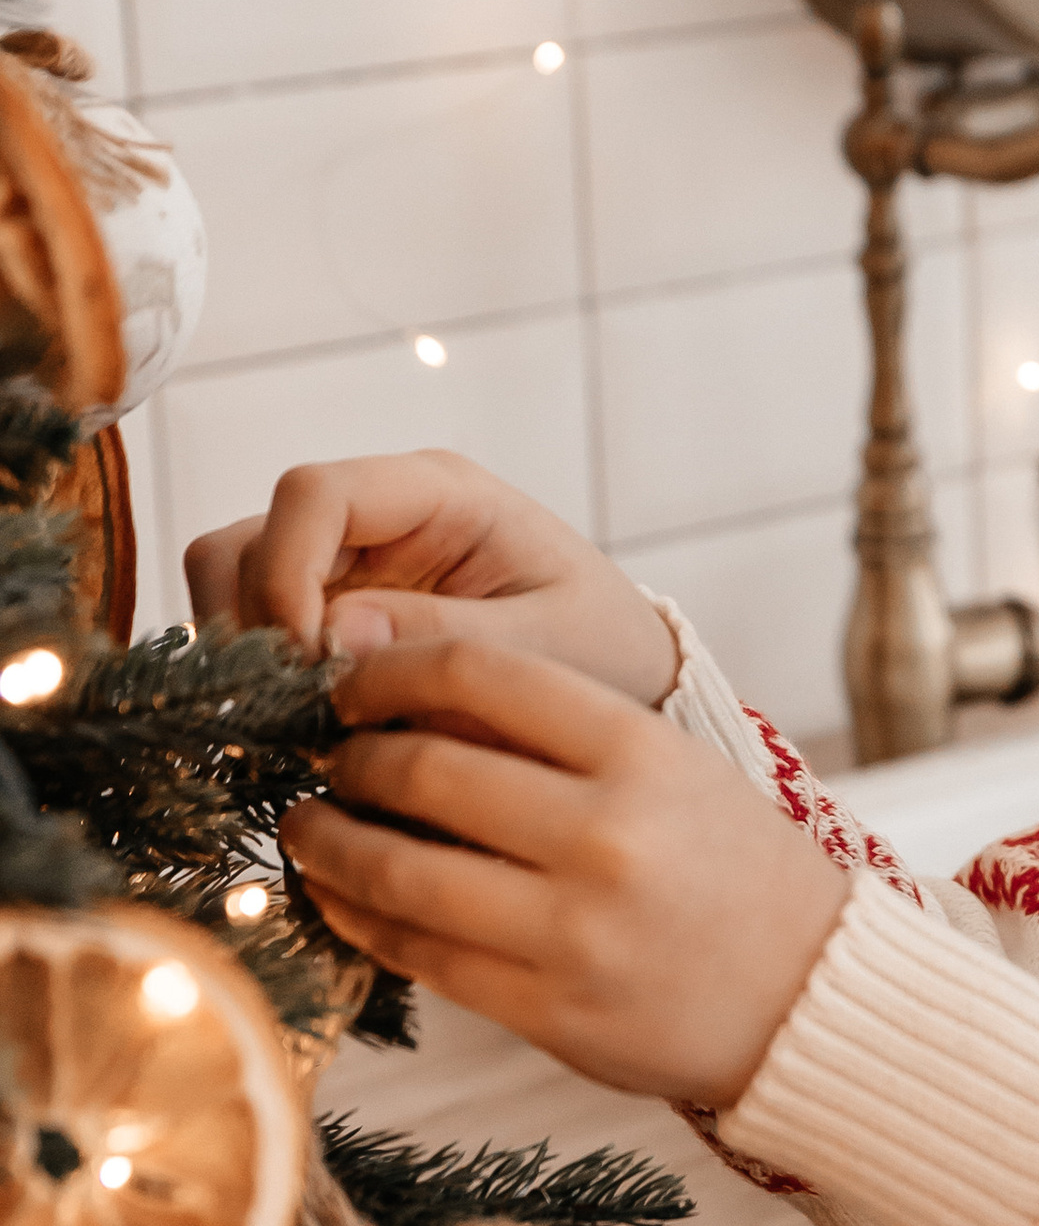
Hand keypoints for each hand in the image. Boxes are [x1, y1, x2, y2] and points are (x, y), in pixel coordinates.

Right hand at [186, 453, 678, 707]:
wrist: (622, 678)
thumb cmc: (602, 649)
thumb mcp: (548, 650)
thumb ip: (450, 639)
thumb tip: (336, 636)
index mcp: (439, 493)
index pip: (314, 494)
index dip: (285, 571)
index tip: (306, 660)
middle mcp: (377, 515)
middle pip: (249, 539)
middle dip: (252, 627)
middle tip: (294, 715)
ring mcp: (344, 562)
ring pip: (229, 581)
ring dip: (242, 655)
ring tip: (296, 728)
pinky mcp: (328, 610)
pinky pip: (250, 629)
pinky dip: (254, 678)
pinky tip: (301, 732)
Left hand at [281, 641, 850, 1108]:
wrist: (813, 997)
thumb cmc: (732, 870)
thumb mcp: (675, 768)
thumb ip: (563, 734)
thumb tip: (404, 697)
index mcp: (642, 752)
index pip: (477, 672)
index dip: (387, 668)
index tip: (351, 684)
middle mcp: (607, 834)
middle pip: (421, 766)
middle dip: (349, 758)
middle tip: (327, 759)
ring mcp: (573, 930)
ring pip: (399, 867)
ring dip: (328, 841)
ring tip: (309, 828)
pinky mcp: (547, 1011)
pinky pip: (417, 953)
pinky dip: (358, 916)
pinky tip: (343, 896)